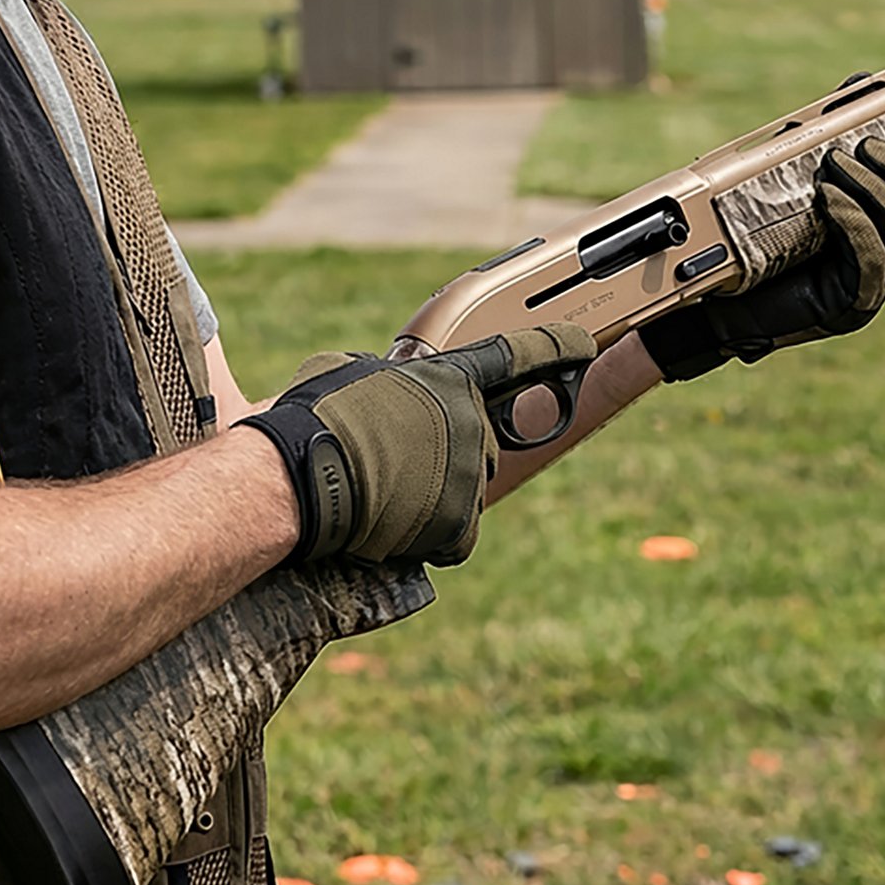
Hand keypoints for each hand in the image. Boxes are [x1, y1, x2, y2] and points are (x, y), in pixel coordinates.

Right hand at [242, 325, 596, 565]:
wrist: (299, 476)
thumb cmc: (313, 418)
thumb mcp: (348, 370)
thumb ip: (389, 380)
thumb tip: (384, 391)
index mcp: (449, 378)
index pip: (517, 355)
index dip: (555, 348)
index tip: (585, 344)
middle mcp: (473, 421)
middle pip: (481, 443)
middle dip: (447, 454)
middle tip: (394, 462)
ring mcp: (473, 472)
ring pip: (468, 491)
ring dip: (434, 497)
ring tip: (383, 494)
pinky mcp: (463, 522)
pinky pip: (458, 539)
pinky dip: (432, 540)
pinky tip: (396, 528)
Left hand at [640, 137, 884, 381]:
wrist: (713, 297)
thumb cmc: (752, 236)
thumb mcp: (794, 177)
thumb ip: (829, 136)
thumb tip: (861, 84)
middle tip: (867, 145)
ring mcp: (871, 292)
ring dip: (874, 191)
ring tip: (835, 163)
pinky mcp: (847, 309)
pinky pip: (871, 262)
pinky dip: (856, 223)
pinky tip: (830, 199)